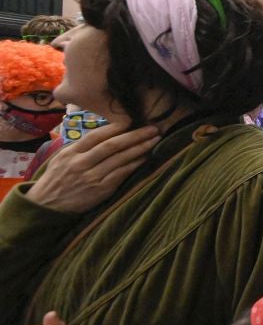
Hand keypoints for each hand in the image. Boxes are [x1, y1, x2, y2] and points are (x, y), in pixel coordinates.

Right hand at [25, 122, 159, 212]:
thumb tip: (106, 132)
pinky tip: (146, 157)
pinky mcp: (101, 190)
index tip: (131, 119)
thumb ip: (81, 147)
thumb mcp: (62, 159)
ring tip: (154, 140)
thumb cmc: (58, 179)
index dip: (114, 127)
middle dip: (135, 135)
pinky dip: (135, 164)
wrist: (47, 205)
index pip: (95, 136)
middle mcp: (81, 163)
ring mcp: (92, 177)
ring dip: (140, 148)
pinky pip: (122, 173)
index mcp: (71, 153)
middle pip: (112, 145)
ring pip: (120, 159)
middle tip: (152, 128)